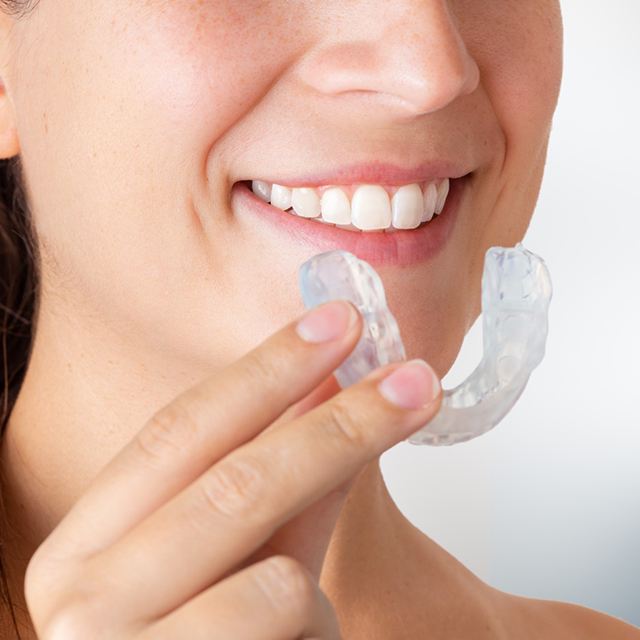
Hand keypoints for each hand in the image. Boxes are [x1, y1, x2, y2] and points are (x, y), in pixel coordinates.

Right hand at [24, 300, 441, 638]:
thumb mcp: (238, 559)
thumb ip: (279, 480)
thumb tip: (329, 384)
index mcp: (84, 544)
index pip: (179, 430)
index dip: (265, 370)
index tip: (337, 323)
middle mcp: (77, 598)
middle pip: (232, 485)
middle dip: (339, 428)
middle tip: (413, 380)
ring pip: (273, 578)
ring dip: (313, 582)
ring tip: (300, 605)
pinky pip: (287, 631)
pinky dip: (313, 632)